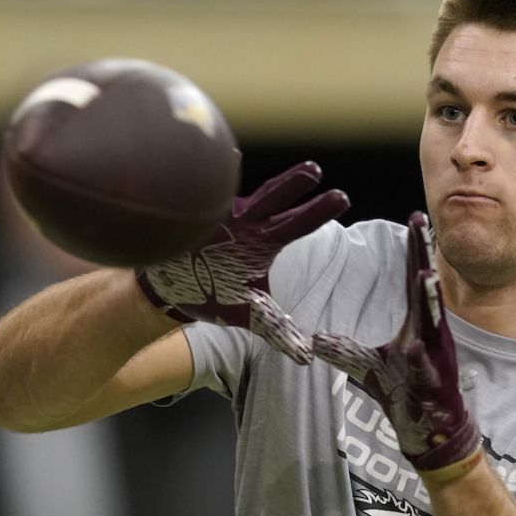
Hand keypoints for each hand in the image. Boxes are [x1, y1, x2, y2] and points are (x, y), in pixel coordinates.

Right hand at [137, 160, 349, 363]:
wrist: (173, 288)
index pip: (298, 222)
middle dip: (296, 186)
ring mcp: (223, 216)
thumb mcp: (251, 314)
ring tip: (291, 165)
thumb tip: (307, 357)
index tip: (342, 197)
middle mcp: (249, 222)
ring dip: (267, 180)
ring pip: (248, 192)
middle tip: (318, 171)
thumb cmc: (216, 294)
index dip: (317, 211)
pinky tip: (224, 158)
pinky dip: (211, 177)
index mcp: (266, 241)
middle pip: (278, 199)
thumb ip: (279, 330)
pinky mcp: (197, 216)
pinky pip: (205, 192)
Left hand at [313, 212, 481, 479]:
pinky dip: (419, 356)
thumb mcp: (366, 367)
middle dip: (424, 255)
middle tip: (421, 222)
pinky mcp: (433, 380)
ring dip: (430, 297)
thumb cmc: (405, 392)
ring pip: (431, 320)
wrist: (429, 428)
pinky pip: (424, 367)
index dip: (414, 250)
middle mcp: (429, 331)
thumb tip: (315, 338)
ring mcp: (434, 354)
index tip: (414, 221)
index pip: (415, 279)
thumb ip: (343, 349)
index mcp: (417, 323)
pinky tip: (413, 346)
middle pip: (426, 286)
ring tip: (426, 272)